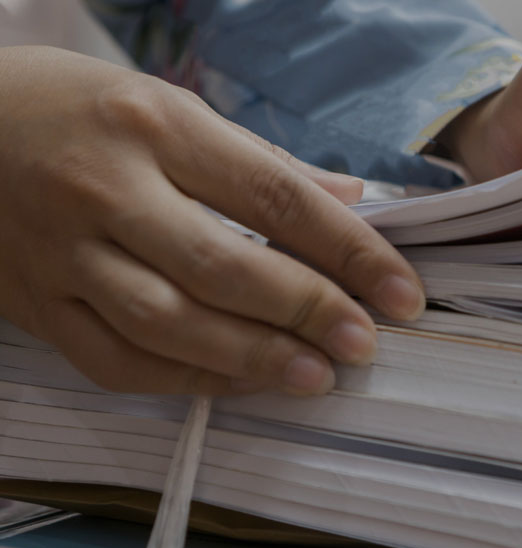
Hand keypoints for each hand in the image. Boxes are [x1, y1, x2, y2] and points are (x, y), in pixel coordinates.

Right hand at [0, 46, 424, 395]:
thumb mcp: (170, 107)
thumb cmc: (80, 111)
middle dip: (308, 311)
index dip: (350, 251)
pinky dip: (186, 380)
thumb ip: (262, 161)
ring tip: (317, 376)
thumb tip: (353, 201)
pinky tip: (241, 381)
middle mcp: (105, 188)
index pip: (275, 195)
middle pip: (225, 266)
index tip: (400, 291)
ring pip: (169, 324)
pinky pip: (115, 360)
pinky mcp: (35, 304)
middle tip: (364, 342)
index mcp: (155, 125)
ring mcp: (62, 253)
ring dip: (253, 358)